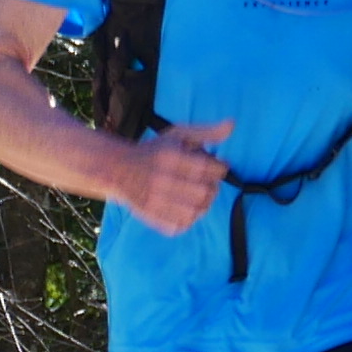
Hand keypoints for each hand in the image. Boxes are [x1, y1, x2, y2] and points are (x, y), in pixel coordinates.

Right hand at [114, 118, 230, 233]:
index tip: (216, 167)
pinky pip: (180, 226)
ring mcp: (155, 201)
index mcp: (171, 157)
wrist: (118, 170)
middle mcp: (162, 180)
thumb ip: (207, 132)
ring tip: (198, 196)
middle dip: (212, 187)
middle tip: (207, 183)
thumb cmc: (154, 150)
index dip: (220, 169)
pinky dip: (188, 219)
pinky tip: (186, 209)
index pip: (210, 169)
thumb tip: (233, 125)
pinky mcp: (151, 217)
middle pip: (205, 192)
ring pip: (195, 212)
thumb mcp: (179, 135)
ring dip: (203, 205)